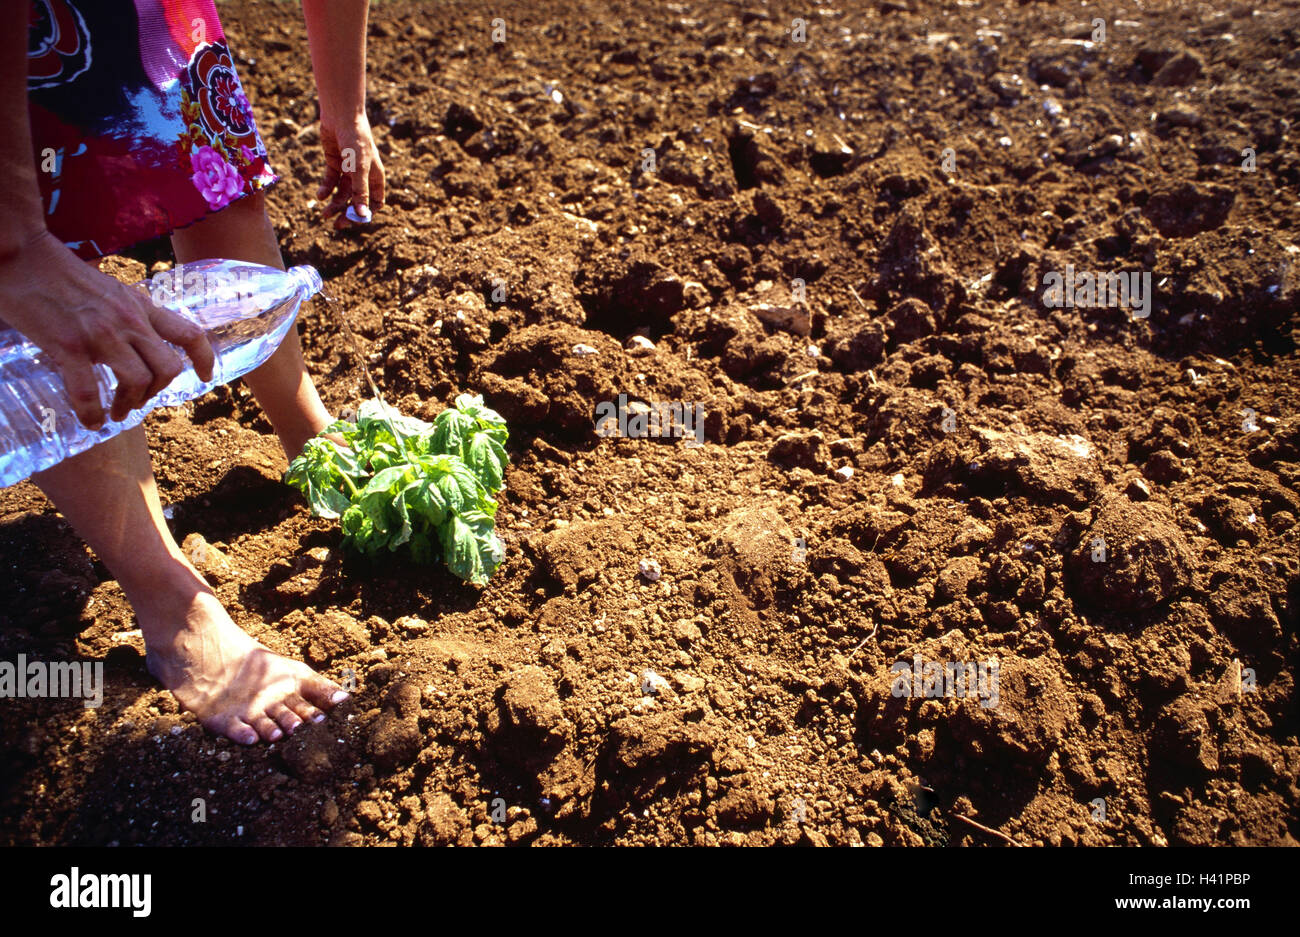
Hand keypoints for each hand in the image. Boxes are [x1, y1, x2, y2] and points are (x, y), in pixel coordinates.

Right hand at [0, 230, 214, 429]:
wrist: (21, 255)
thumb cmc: (61, 274)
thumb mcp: (110, 290)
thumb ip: (127, 314)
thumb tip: (133, 341)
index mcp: (140, 306)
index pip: (188, 334)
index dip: (204, 359)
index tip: (205, 377)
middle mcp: (128, 320)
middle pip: (168, 368)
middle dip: (158, 392)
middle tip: (139, 399)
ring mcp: (100, 334)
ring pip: (138, 382)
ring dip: (130, 404)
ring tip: (117, 412)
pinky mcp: (68, 345)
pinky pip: (89, 391)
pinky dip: (92, 413)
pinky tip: (91, 420)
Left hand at [317, 113, 384, 227]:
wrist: (341, 115)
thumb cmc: (356, 140)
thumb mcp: (359, 168)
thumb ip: (360, 192)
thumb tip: (362, 215)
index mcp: (375, 177)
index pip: (375, 202)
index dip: (366, 213)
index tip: (354, 221)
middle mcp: (363, 175)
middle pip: (356, 200)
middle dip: (346, 212)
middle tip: (336, 224)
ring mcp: (348, 169)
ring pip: (342, 193)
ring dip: (334, 203)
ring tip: (324, 213)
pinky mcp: (334, 162)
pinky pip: (330, 181)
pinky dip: (325, 189)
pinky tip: (320, 195)